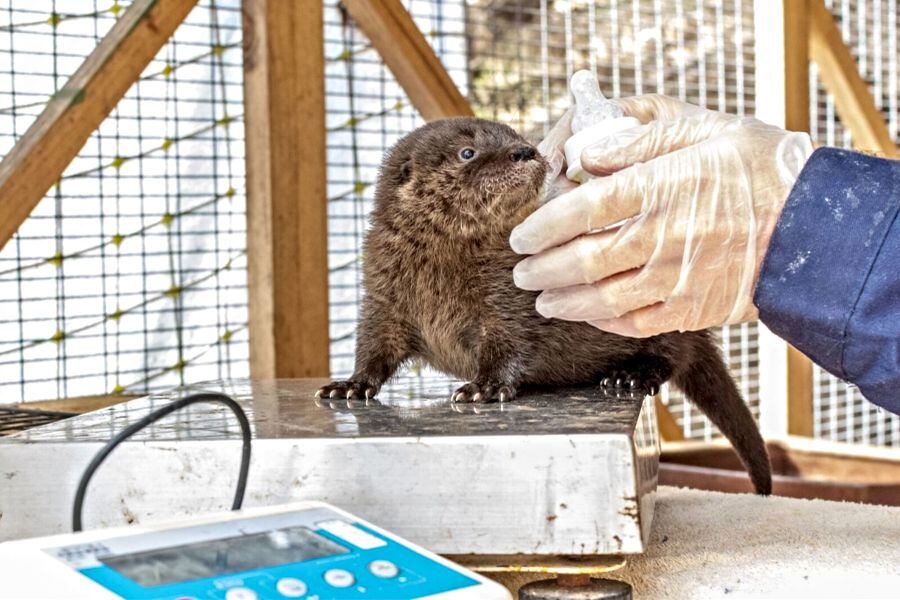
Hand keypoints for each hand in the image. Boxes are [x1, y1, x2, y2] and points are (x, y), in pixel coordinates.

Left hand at [511, 95, 813, 336]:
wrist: (814, 225)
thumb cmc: (759, 170)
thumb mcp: (702, 131)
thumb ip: (639, 140)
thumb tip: (584, 156)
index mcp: (660, 189)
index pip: (582, 209)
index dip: (543, 225)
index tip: (521, 235)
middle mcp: (663, 237)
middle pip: (584, 260)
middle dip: (542, 269)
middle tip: (521, 271)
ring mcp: (677, 278)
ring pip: (603, 298)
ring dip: (564, 301)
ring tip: (543, 298)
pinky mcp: (692, 308)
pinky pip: (636, 322)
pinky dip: (604, 321)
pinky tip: (586, 315)